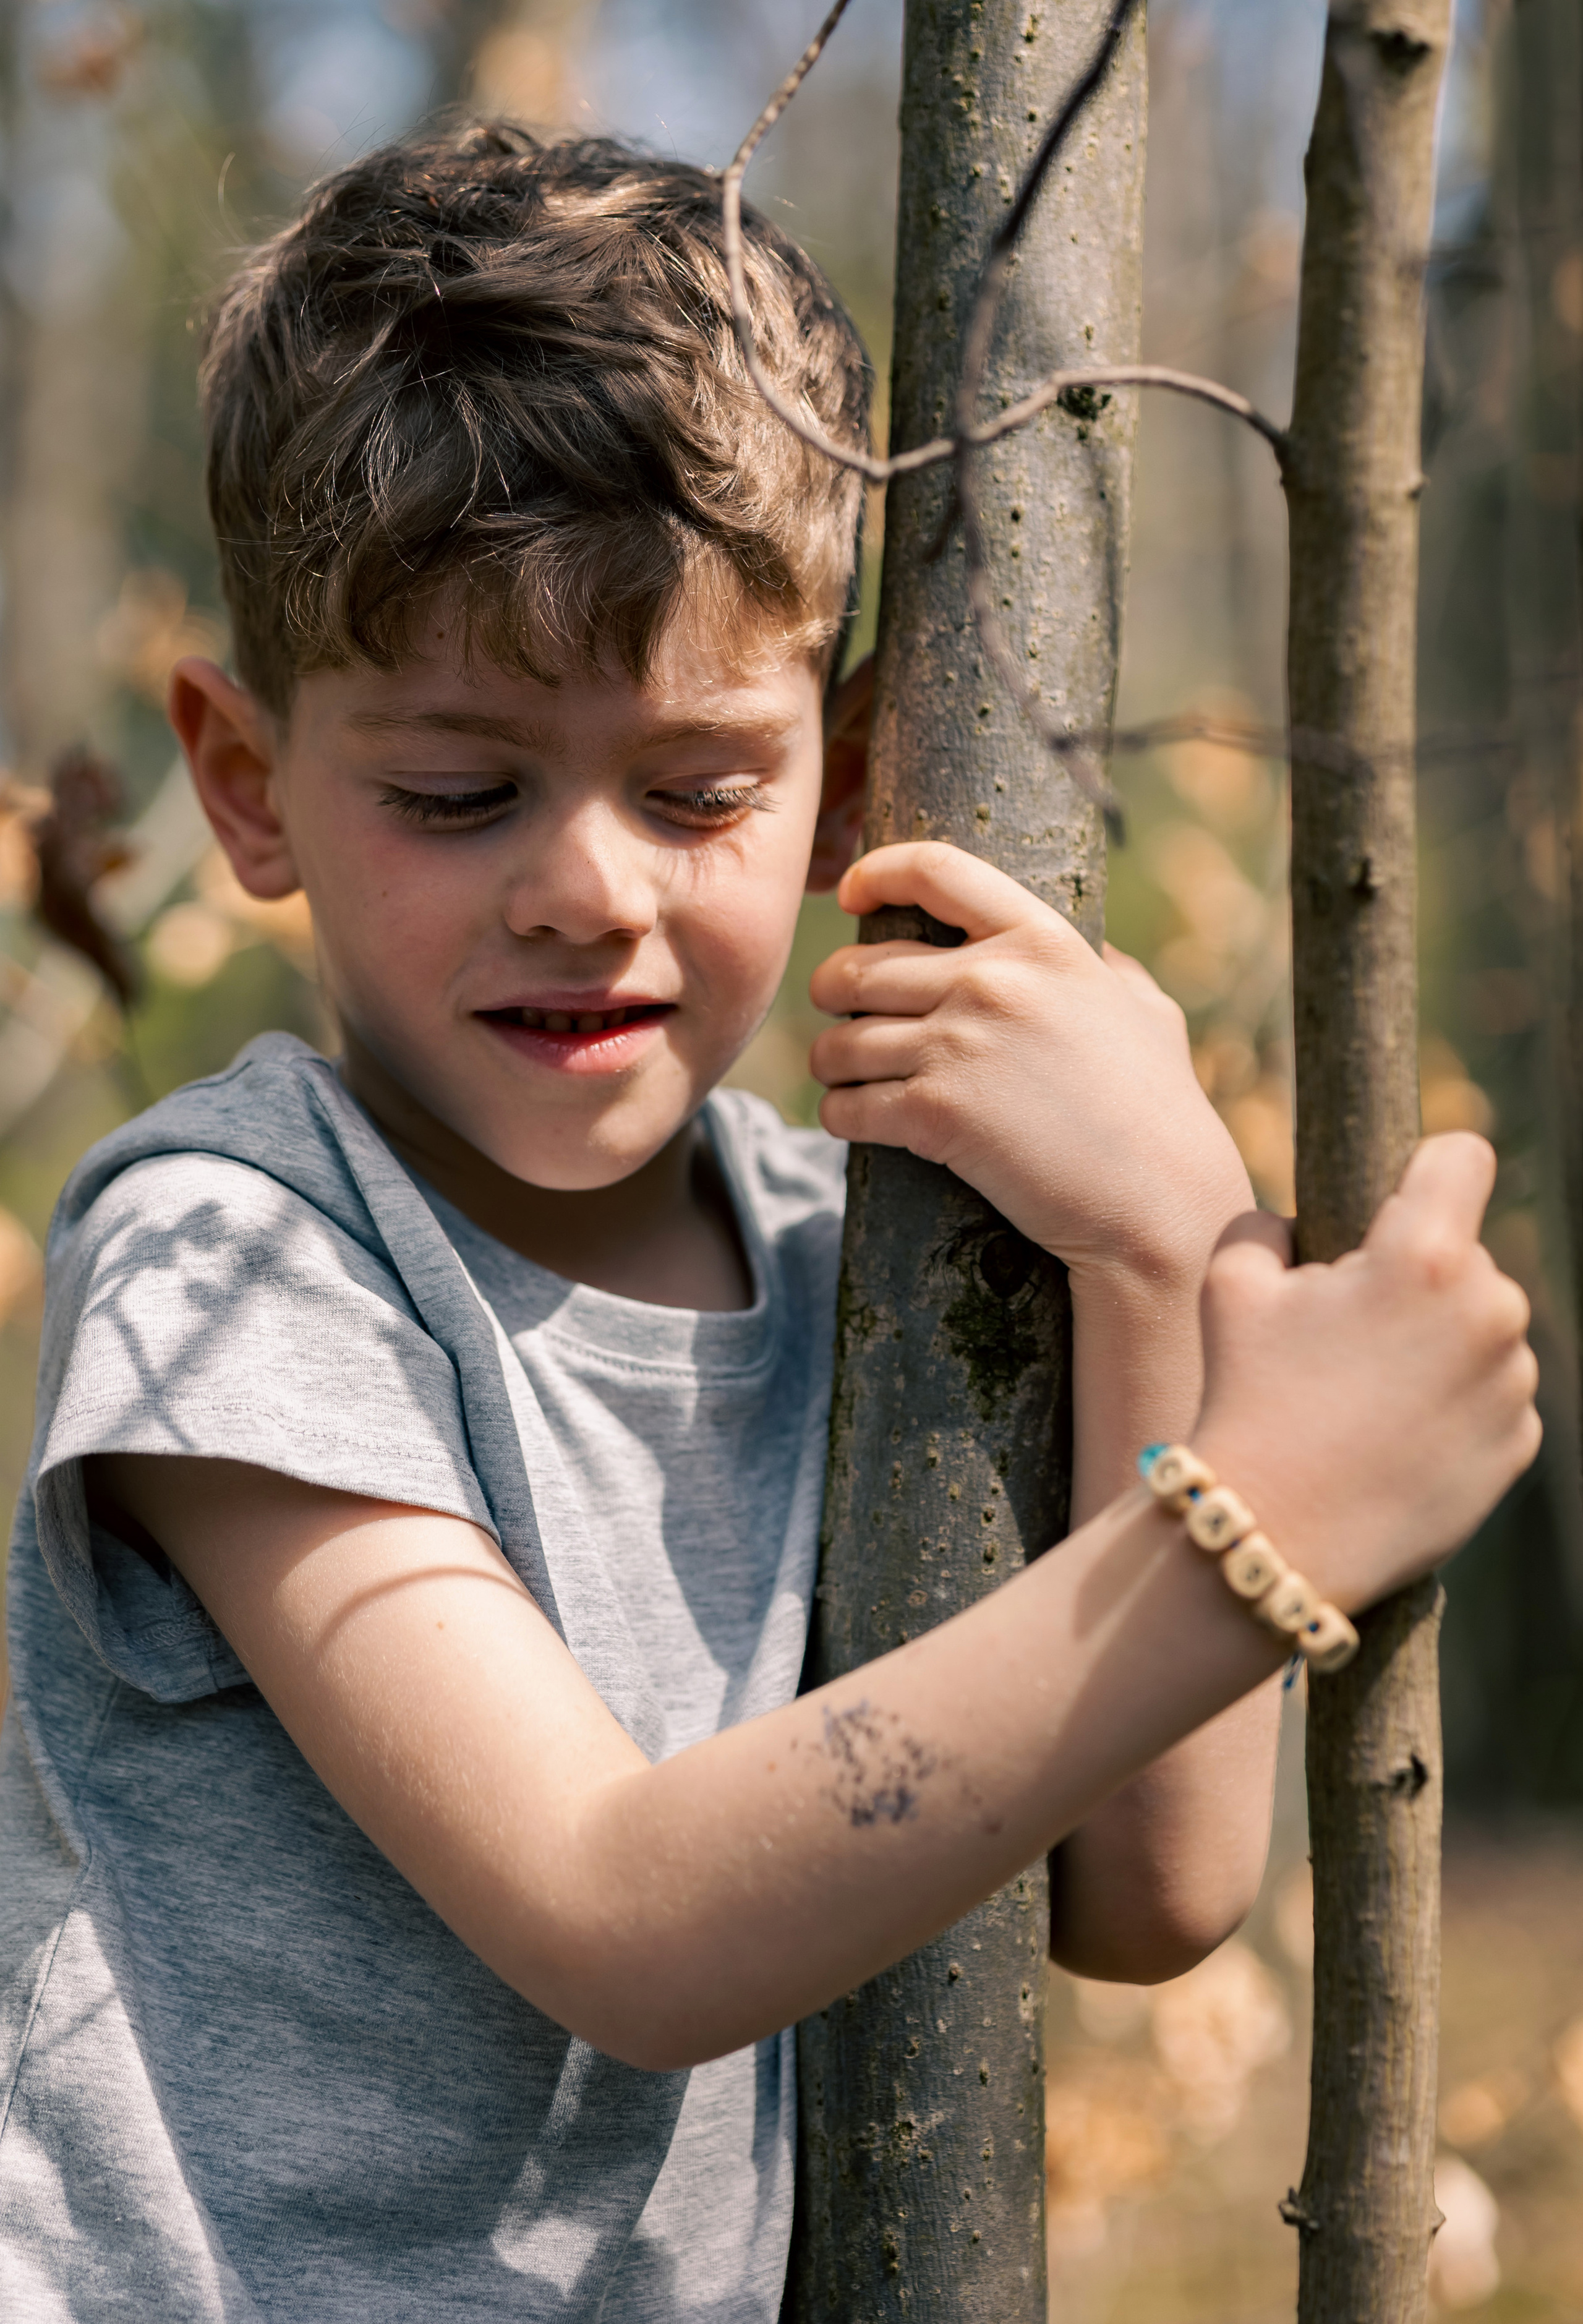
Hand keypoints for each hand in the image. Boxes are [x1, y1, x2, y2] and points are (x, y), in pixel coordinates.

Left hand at [809, 841, 1250, 1282]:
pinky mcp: (935, 1113)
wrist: (1160, 1200)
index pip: (935, 869)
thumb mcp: (1146, 1010)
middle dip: (833, 991)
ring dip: (831, 1063)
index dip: (876, 872)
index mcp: (1041, 940)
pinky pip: (847, 1107)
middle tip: (836, 1012)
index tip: (851, 893)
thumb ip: (1108, 970)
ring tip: (841, 1076)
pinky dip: (839, 1116)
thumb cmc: (1161, 1110)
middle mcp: (991, 981)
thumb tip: (1093, 953)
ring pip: (841, 1043)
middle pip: (860, 968)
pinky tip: (851, 1121)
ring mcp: (958, 1045)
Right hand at [1193, 1134, 1539, 1612]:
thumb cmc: (1247, 1399)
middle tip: (1346, 1334)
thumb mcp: (1232, 1286)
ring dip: (1438, 1344)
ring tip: (1365, 1397)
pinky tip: (1392, 1439)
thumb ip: (1267, 1226)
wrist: (1273, 1536)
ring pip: (1482, 1328)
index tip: (1398, 1200)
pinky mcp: (1520, 1443)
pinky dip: (1452, 1406)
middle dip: (1414, 1280)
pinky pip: (1492, 1396)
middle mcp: (1489, 1310)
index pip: (1463, 1158)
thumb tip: (1299, 1227)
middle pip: (1465, 1256)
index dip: (1426, 1169)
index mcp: (1423, 1257)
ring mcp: (1513, 1382)